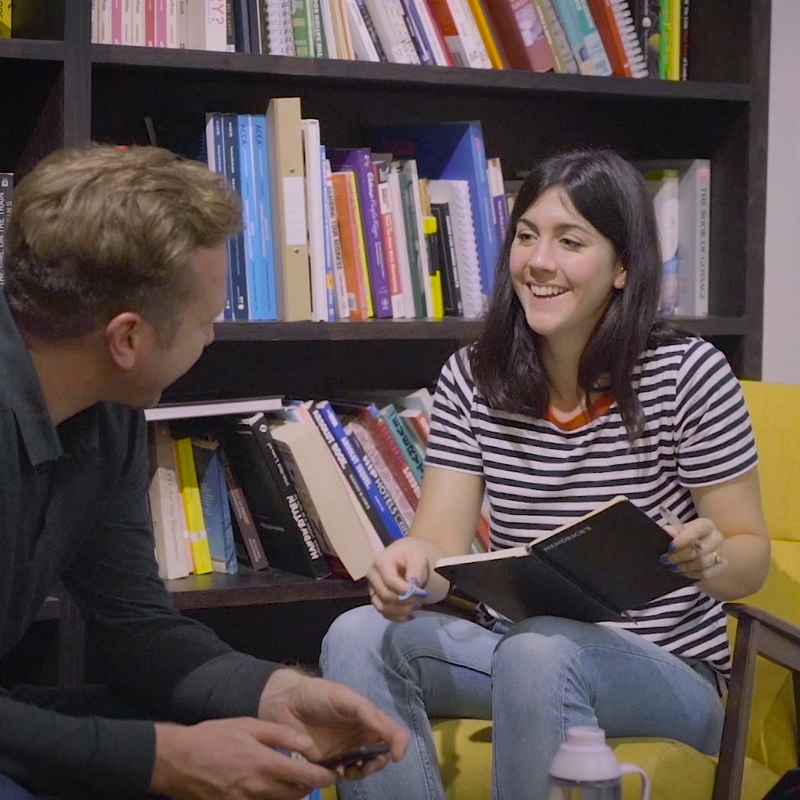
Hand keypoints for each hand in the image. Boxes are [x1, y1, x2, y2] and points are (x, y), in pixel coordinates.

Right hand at [150, 717, 336, 799]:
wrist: (179, 760)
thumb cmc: (215, 736)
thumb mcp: (250, 725)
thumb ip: (282, 735)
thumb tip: (310, 746)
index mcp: (265, 765)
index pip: (306, 778)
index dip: (325, 777)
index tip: (335, 772)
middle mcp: (259, 789)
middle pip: (297, 795)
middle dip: (310, 785)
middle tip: (314, 772)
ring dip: (292, 793)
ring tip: (293, 778)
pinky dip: (272, 798)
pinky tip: (270, 785)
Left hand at [257, 669, 408, 781]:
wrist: (285, 704)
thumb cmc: (316, 694)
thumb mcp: (342, 696)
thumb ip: (364, 710)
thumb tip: (385, 731)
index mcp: (368, 717)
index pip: (392, 731)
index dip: (400, 743)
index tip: (397, 755)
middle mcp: (361, 735)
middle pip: (381, 754)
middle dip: (379, 762)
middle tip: (368, 763)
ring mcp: (346, 750)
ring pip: (365, 768)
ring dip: (363, 771)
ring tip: (351, 769)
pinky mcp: (329, 763)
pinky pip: (343, 776)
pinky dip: (346, 777)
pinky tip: (338, 772)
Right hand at [366, 538, 430, 621]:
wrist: (402, 555)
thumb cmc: (409, 554)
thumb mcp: (416, 556)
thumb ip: (415, 570)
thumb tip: (413, 586)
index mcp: (381, 562)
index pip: (390, 581)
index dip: (406, 591)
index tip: (423, 593)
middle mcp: (372, 576)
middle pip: (386, 596)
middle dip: (405, 601)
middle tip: (420, 600)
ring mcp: (372, 588)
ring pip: (383, 608)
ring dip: (402, 611)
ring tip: (416, 607)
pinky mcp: (376, 598)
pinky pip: (384, 613)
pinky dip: (398, 617)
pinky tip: (410, 614)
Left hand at [661, 516, 727, 580]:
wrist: (699, 548)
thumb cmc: (684, 537)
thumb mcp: (676, 531)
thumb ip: (671, 530)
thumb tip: (668, 532)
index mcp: (706, 525)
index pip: (698, 530)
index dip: (684, 539)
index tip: (670, 548)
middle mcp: (717, 537)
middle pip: (700, 550)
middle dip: (679, 556)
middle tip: (665, 560)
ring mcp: (721, 552)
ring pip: (703, 563)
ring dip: (685, 567)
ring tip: (672, 567)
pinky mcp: (722, 566)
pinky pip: (708, 574)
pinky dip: (693, 574)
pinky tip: (683, 573)